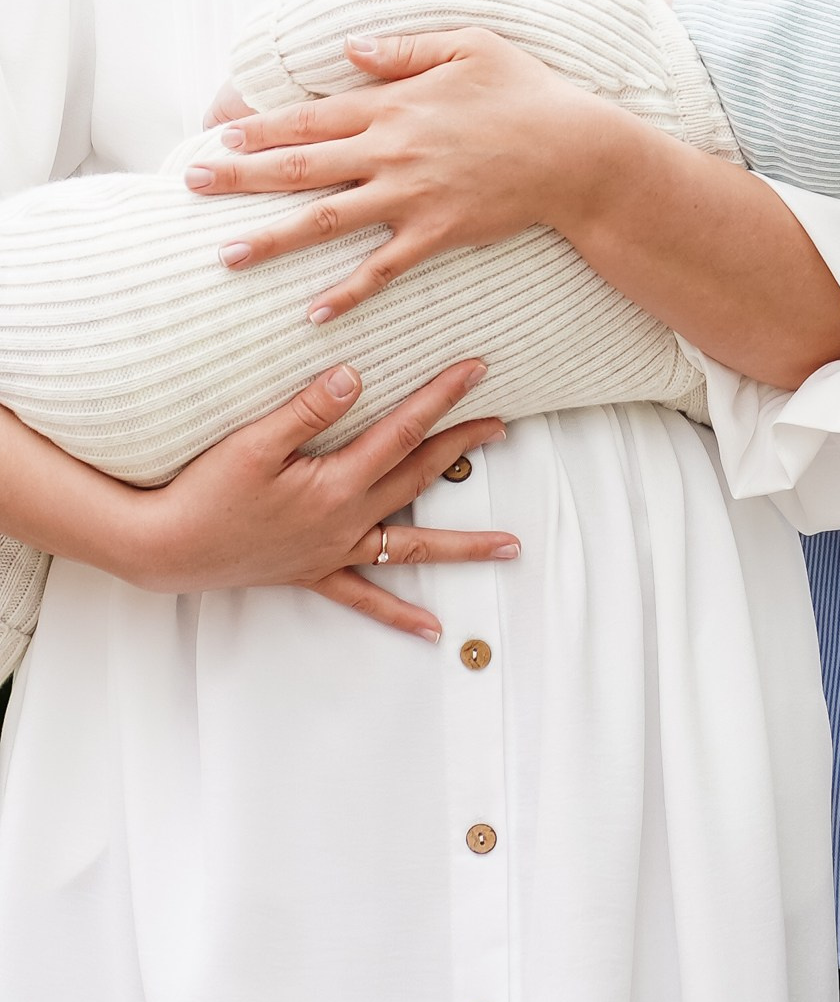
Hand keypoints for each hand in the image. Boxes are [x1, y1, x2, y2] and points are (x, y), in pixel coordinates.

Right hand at [117, 358, 516, 638]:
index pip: (404, 431)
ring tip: (512, 547)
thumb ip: (308, 411)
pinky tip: (432, 630)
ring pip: (412, 547)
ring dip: (464, 545)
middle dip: (463, 448)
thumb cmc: (204, 492)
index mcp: (337, 484)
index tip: (477, 371)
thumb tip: (356, 376)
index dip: (442, 397)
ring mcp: (333, 552)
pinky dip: (400, 614)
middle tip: (503, 424)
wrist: (164, 548)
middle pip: (419, 478)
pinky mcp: (312, 573)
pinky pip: (365, 598)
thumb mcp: (253, 442)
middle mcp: (346, 521)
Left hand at [182, 27, 604, 321]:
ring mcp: (412, 197)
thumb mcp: (470, 46)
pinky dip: (347, 292)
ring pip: (327, 220)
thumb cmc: (527, 92)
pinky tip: (312, 311)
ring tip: (226, 255)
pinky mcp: (436, 234)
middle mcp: (392, 151)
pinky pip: (382, 268)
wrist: (577, 153)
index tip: (217, 137)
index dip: (259, 128)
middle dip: (241, 178)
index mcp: (394, 104)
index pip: (310, 117)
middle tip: (193, 187)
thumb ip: (405, 48)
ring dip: (273, 239)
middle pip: (301, 167)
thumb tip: (350, 50)